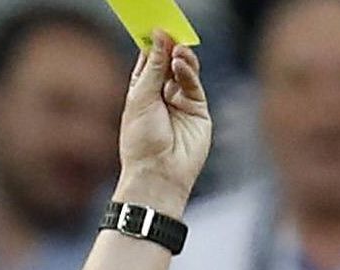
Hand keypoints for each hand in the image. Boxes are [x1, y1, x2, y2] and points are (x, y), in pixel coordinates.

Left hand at [113, 34, 211, 213]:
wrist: (158, 173)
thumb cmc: (141, 140)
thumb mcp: (141, 97)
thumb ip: (154, 66)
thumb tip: (160, 37)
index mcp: (142, 91)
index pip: (149, 60)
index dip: (153, 43)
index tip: (156, 27)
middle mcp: (162, 94)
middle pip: (169, 62)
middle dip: (170, 47)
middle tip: (171, 32)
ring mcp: (181, 102)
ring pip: (184, 71)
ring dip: (181, 58)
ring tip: (178, 51)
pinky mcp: (198, 111)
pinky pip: (195, 85)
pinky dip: (189, 73)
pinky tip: (181, 65)